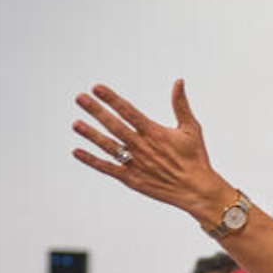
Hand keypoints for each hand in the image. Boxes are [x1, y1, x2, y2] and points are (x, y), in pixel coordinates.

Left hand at [72, 80, 229, 219]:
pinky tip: (77, 152)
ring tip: (75, 123)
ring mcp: (136, 164)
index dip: (111, 99)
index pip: (128, 111)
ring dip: (91, 134)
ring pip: (108, 146)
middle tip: (80, 98)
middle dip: (95, 111)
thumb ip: (181, 104)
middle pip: (114, 126)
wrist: (197, 191)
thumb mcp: (191, 129)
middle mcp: (142, 147)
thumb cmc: (196, 159)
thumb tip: (179, 81)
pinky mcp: (132, 180)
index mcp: (155, 132)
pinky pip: (108, 168)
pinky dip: (92, 160)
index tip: (97, 88)